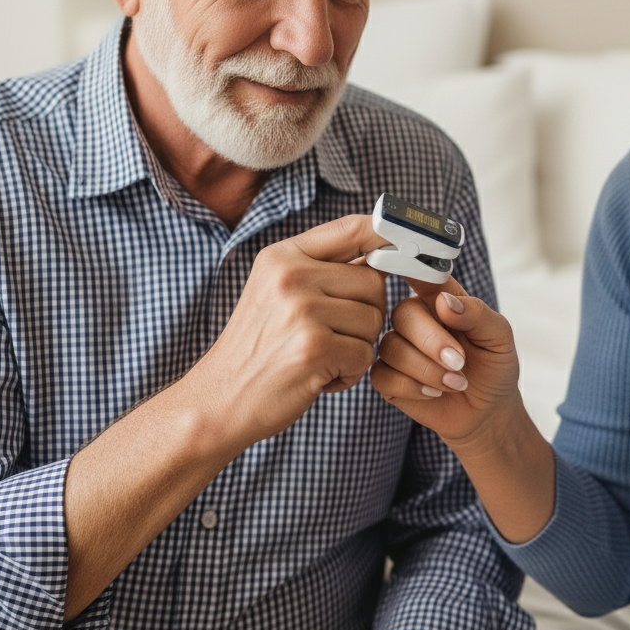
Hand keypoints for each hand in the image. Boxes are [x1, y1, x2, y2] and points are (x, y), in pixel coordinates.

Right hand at [187, 214, 389, 450]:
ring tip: (321, 357)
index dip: (390, 239)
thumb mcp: (277, 292)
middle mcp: (291, 275)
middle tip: (334, 335)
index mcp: (283, 255)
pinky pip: (365, 355)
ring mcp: (301, 310)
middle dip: (367, 313)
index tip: (410, 251)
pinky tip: (319, 377)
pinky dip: (349, 373)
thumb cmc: (259, 349)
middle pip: (374, 281)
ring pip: (374, 320)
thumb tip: (384, 250)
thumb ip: (323, 268)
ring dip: (358, 347)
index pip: (355, 228)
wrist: (218, 401)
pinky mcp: (314, 347)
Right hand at [370, 279, 520, 451]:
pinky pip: (382, 375)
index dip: (409, 267)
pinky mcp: (388, 377)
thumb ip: (476, 313)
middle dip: (432, 342)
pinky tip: (434, 392)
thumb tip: (444, 302)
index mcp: (439, 298)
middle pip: (403, 314)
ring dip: (427, 370)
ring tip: (456, 383)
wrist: (489, 410)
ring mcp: (398, 347)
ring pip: (392, 347)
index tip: (405, 264)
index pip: (420, 274)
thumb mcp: (498, 336)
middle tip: (459, 362)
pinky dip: (412, 387)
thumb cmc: (494, 365)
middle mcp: (415, 319)